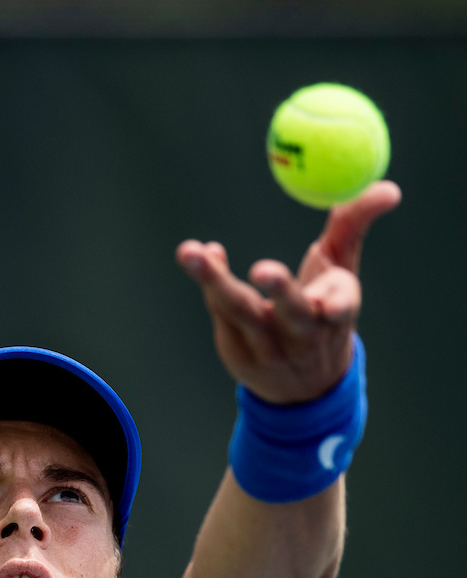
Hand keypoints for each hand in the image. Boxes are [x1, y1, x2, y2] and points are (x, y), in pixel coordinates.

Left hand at [175, 180, 401, 402]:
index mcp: (337, 315)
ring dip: (215, 282)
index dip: (337, 301)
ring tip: (191, 252)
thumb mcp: (342, 269)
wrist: (302, 386)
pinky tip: (199, 257)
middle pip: (292, 314)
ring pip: (243, 314)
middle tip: (262, 269)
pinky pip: (221, 314)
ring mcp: (269, 350)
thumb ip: (354, 225)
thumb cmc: (324, 311)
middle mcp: (304, 336)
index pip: (342, 308)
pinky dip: (210, 282)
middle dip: (280, 291)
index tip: (330, 300)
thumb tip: (389, 188)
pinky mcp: (238, 355)